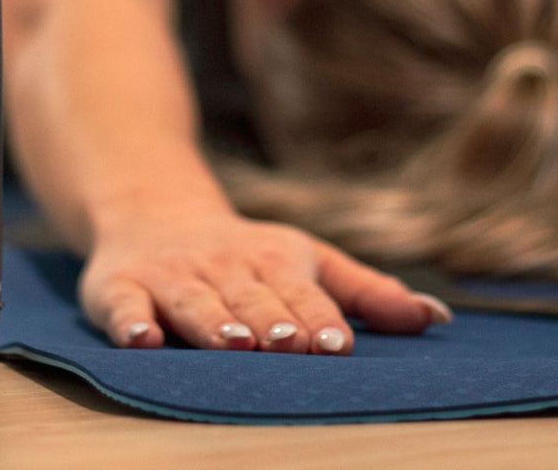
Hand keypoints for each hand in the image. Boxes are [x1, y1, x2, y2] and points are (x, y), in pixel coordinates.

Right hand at [77, 211, 451, 354]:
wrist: (150, 212)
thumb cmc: (245, 254)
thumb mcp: (308, 260)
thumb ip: (366, 291)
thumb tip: (438, 318)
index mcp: (274, 260)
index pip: (301, 293)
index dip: (318, 318)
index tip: (336, 344)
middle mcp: (223, 267)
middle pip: (250, 298)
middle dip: (271, 321)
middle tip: (289, 345)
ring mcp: (171, 278)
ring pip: (195, 302)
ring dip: (214, 322)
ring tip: (234, 344)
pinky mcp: (120, 287)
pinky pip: (124, 305)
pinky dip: (131, 321)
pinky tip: (142, 340)